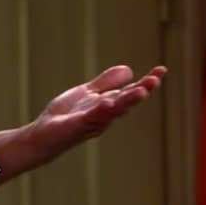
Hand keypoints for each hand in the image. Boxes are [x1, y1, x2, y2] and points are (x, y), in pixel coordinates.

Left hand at [22, 65, 166, 165]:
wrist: (43, 135)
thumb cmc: (66, 116)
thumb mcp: (87, 93)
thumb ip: (106, 83)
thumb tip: (129, 69)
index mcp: (108, 105)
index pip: (130, 92)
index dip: (146, 82)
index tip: (162, 70)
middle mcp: (104, 115)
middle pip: (126, 102)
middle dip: (141, 91)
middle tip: (155, 80)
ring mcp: (92, 121)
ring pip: (113, 111)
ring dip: (127, 102)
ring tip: (142, 91)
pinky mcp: (77, 126)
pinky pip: (91, 118)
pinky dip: (100, 111)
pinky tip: (108, 102)